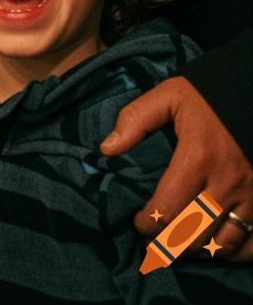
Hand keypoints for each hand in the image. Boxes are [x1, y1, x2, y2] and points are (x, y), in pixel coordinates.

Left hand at [101, 76, 252, 261]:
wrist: (249, 91)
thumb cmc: (207, 96)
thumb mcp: (168, 95)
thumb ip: (135, 119)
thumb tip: (107, 149)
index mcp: (197, 157)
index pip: (166, 210)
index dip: (147, 224)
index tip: (138, 222)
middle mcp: (225, 183)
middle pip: (191, 235)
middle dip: (167, 244)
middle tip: (153, 242)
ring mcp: (248, 196)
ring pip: (220, 246)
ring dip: (195, 250)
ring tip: (178, 244)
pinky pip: (249, 244)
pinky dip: (230, 252)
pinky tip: (214, 245)